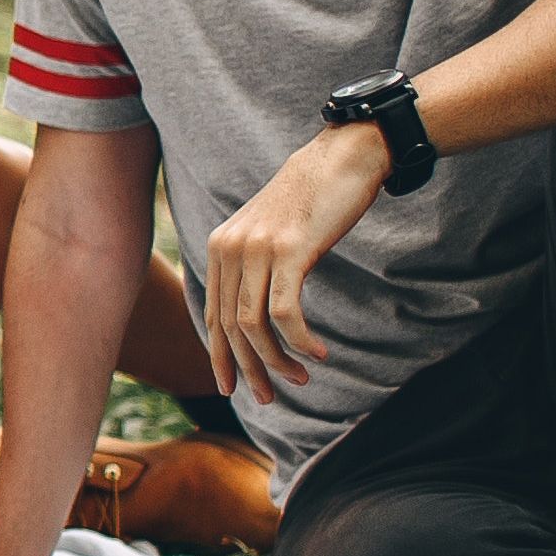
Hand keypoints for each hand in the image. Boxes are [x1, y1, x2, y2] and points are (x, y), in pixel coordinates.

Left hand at [196, 123, 384, 404]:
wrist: (342, 157)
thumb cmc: (313, 200)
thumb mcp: (270, 233)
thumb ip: (254, 265)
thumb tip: (251, 315)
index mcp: (220, 247)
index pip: (212, 315)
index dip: (221, 358)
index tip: (234, 388)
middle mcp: (229, 248)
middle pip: (229, 328)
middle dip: (248, 369)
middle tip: (269, 398)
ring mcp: (256, 249)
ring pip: (253, 327)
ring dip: (277, 361)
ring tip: (301, 379)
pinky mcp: (288, 251)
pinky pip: (285, 314)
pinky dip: (299, 342)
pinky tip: (318, 354)